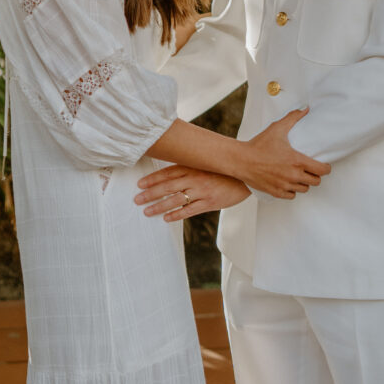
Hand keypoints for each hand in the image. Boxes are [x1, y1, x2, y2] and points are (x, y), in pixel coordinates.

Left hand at [135, 166, 249, 220]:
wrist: (246, 175)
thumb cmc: (223, 170)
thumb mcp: (206, 164)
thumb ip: (189, 168)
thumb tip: (170, 174)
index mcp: (193, 166)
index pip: (168, 172)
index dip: (153, 178)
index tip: (140, 184)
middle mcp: (195, 178)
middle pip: (168, 186)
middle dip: (150, 193)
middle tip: (137, 200)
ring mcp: (202, 190)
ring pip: (176, 200)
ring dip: (159, 206)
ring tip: (147, 211)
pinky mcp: (210, 202)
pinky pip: (190, 210)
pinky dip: (177, 214)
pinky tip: (166, 218)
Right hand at [237, 108, 330, 198]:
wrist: (241, 160)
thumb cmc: (259, 145)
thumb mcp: (277, 128)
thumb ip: (293, 118)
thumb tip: (306, 109)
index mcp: (297, 161)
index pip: (322, 170)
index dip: (325, 168)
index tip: (323, 165)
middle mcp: (293, 175)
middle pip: (315, 181)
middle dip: (315, 175)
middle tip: (310, 168)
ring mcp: (285, 185)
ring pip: (304, 189)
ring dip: (303, 182)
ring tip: (299, 174)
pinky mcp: (276, 192)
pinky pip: (292, 195)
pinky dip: (292, 190)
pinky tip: (288, 182)